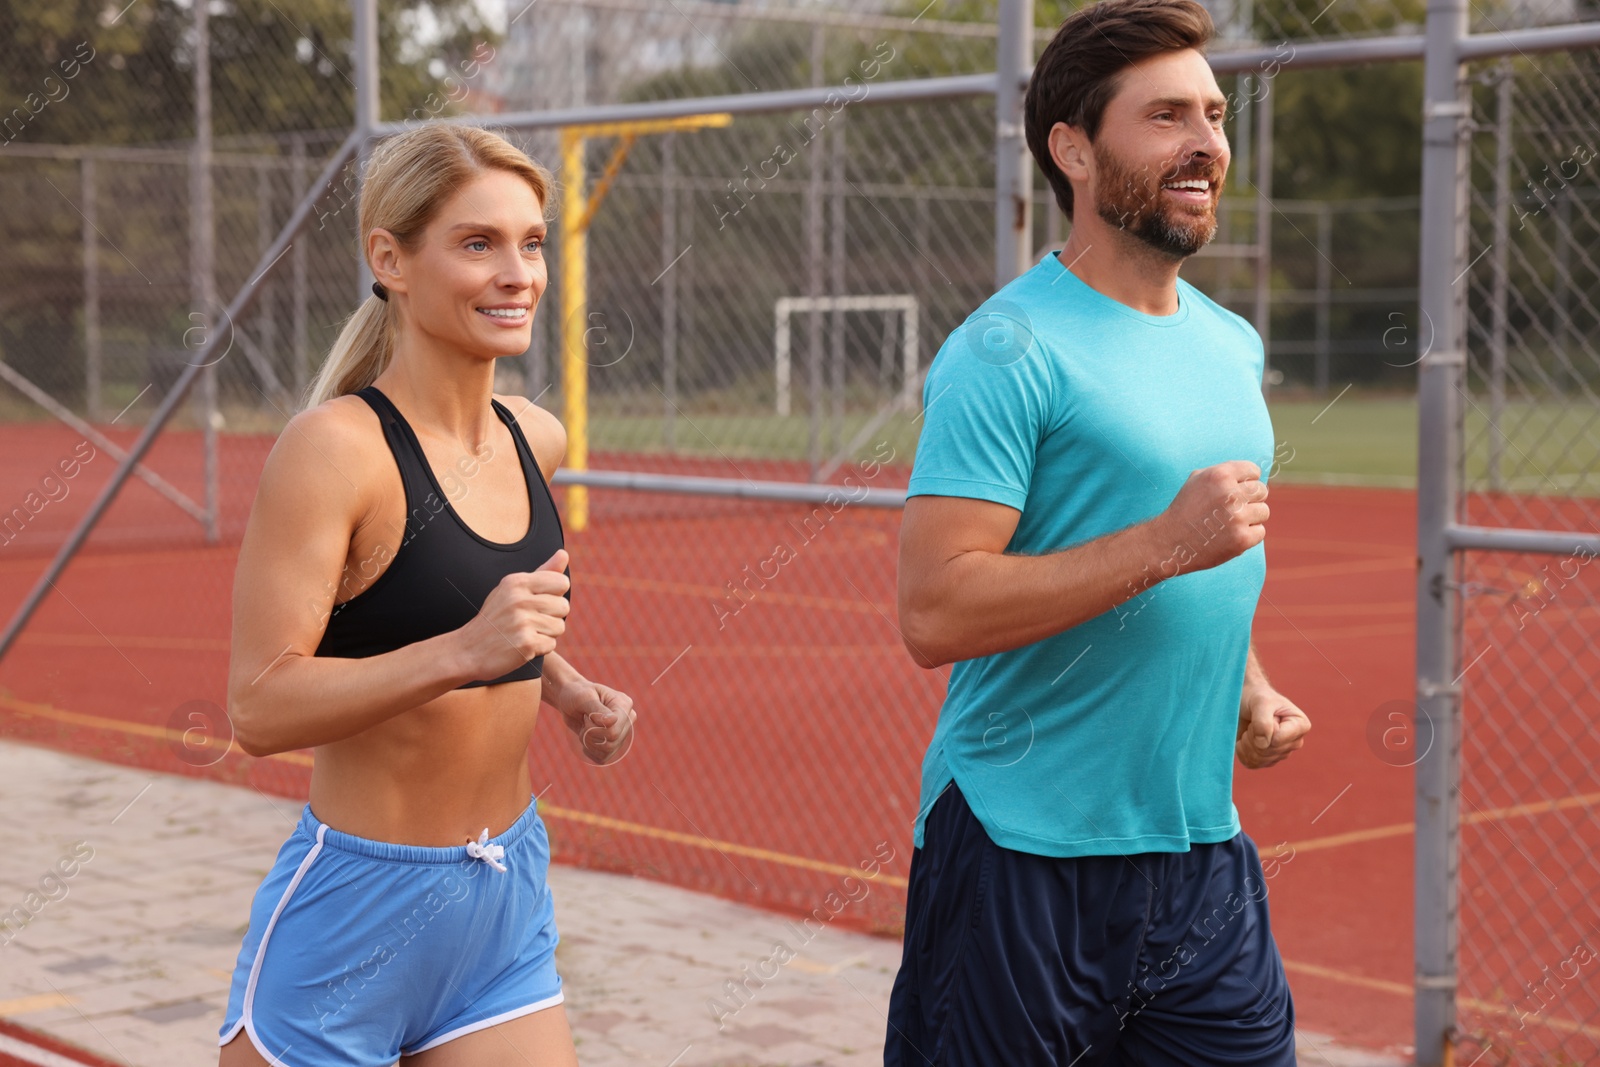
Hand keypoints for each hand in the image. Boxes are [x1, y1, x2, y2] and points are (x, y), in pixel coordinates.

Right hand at [455, 549, 569, 680]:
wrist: (467, 650)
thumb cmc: (495, 617)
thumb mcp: (513, 589)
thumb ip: (542, 573)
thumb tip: (564, 553)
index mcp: (517, 581)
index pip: (562, 582)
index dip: (554, 595)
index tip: (536, 603)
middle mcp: (519, 599)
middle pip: (564, 606)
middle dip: (551, 617)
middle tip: (528, 622)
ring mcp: (522, 621)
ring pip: (560, 626)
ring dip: (546, 634)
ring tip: (524, 633)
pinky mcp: (525, 643)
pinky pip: (551, 644)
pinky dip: (540, 648)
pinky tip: (521, 646)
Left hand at [560, 680, 635, 765]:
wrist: (570, 700)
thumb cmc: (576, 694)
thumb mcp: (583, 698)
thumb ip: (597, 710)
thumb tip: (612, 721)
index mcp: (624, 704)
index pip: (614, 730)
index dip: (594, 729)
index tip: (586, 716)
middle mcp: (627, 719)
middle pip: (611, 742)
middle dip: (590, 735)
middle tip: (584, 722)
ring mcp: (622, 732)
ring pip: (607, 752)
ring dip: (589, 743)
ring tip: (584, 729)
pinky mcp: (614, 743)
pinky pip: (604, 758)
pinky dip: (590, 752)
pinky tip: (586, 740)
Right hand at [1151, 462, 1267, 573]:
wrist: (1169, 542)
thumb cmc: (1185, 509)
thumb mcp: (1197, 480)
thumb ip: (1225, 473)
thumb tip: (1254, 474)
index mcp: (1220, 475)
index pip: (1254, 471)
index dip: (1245, 481)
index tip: (1235, 491)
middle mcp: (1230, 494)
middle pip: (1261, 491)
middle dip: (1250, 500)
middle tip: (1232, 510)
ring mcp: (1237, 517)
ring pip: (1263, 511)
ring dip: (1250, 518)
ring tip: (1230, 523)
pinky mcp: (1241, 538)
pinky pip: (1260, 532)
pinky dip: (1248, 535)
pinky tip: (1230, 536)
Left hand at [1236, 686, 1310, 769]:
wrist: (1245, 701)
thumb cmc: (1256, 697)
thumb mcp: (1260, 702)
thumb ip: (1263, 721)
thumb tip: (1262, 744)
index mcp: (1300, 725)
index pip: (1277, 740)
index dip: (1263, 728)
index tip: (1262, 714)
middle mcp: (1295, 742)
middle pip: (1267, 751)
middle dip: (1252, 736)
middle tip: (1252, 721)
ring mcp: (1281, 753)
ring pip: (1258, 760)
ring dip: (1246, 743)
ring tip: (1249, 729)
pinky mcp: (1267, 760)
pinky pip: (1252, 764)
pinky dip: (1242, 752)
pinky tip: (1244, 739)